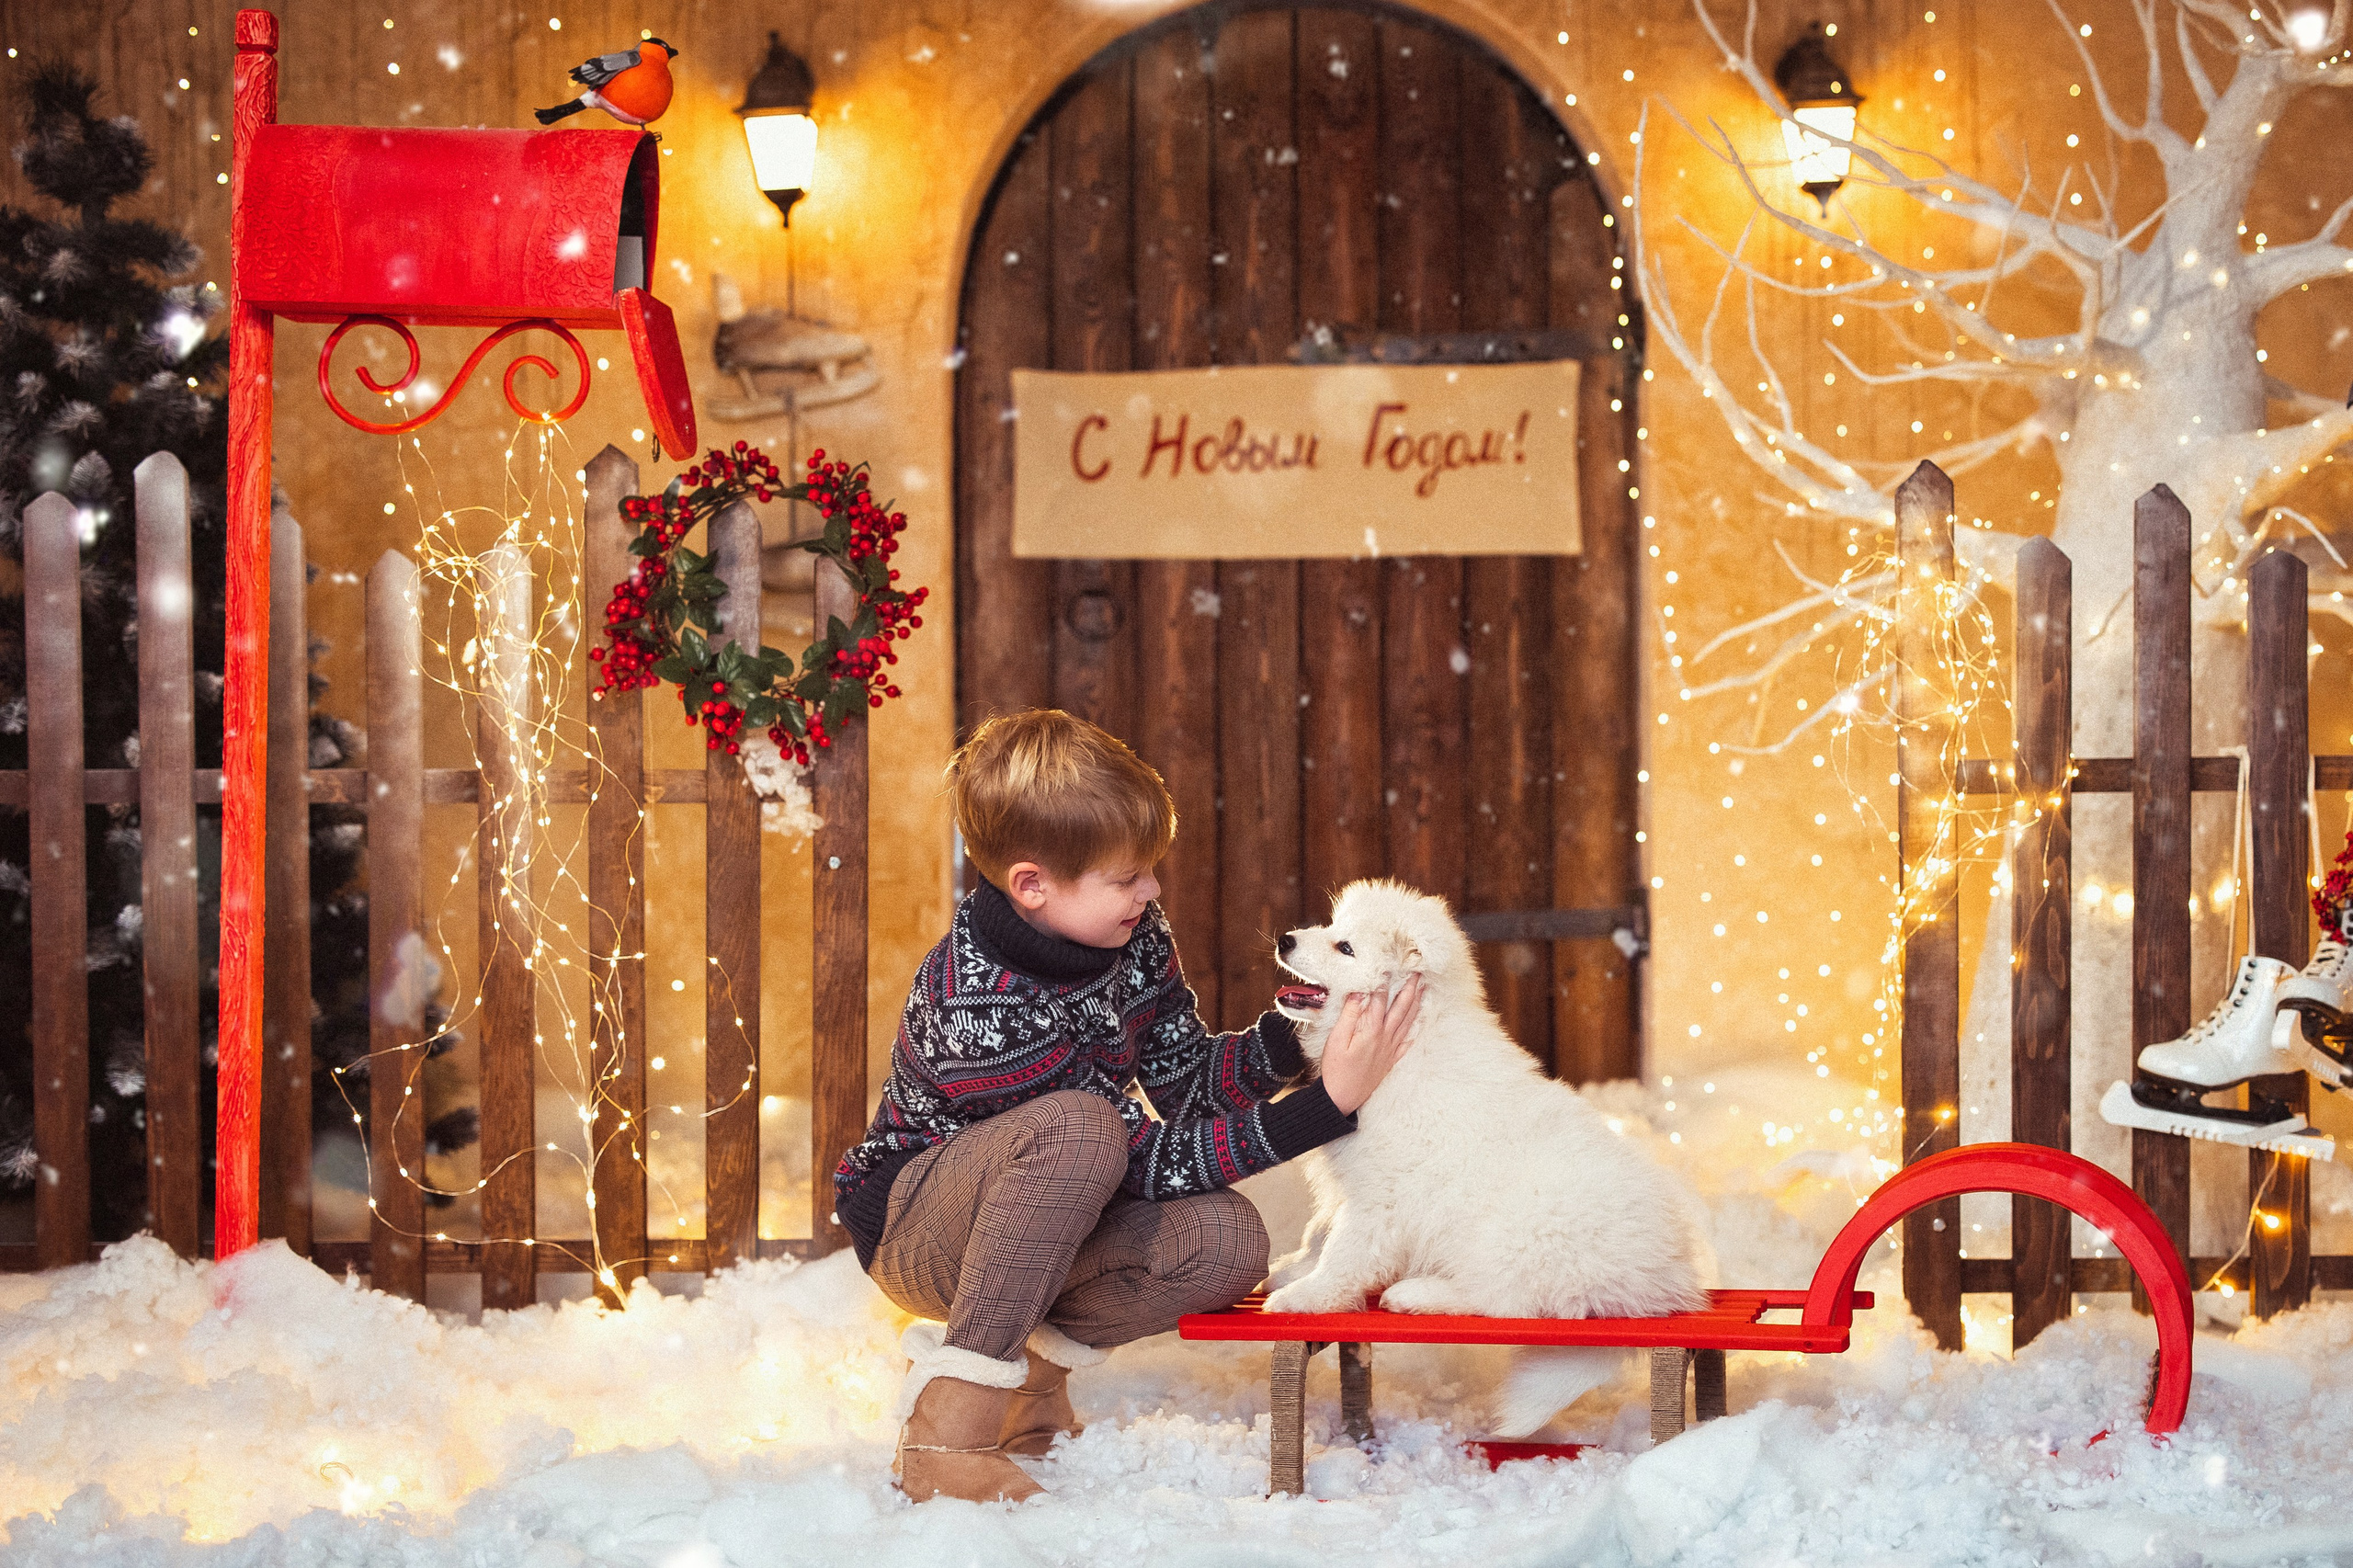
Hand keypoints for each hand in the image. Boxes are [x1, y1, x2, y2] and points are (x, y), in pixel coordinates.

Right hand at [1318, 975, 1422, 1114]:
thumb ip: (1349, 1015)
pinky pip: (1405, 1044)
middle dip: (1409, 989)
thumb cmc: (1335, 1070)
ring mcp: (1389, 1050)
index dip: (1384, 981)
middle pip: (1400, 1008)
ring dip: (1415, 1004)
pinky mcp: (1389, 1061)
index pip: (1379, 999)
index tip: (1389, 965)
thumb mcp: (1336, 1040)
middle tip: (1418, 973)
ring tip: (1422, 990)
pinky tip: (1417, 1027)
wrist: (1341, 1099)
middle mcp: (1384, 1038)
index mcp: (1371, 1030)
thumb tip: (1358, 993)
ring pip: (1406, 1022)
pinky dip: (1412, 1032)